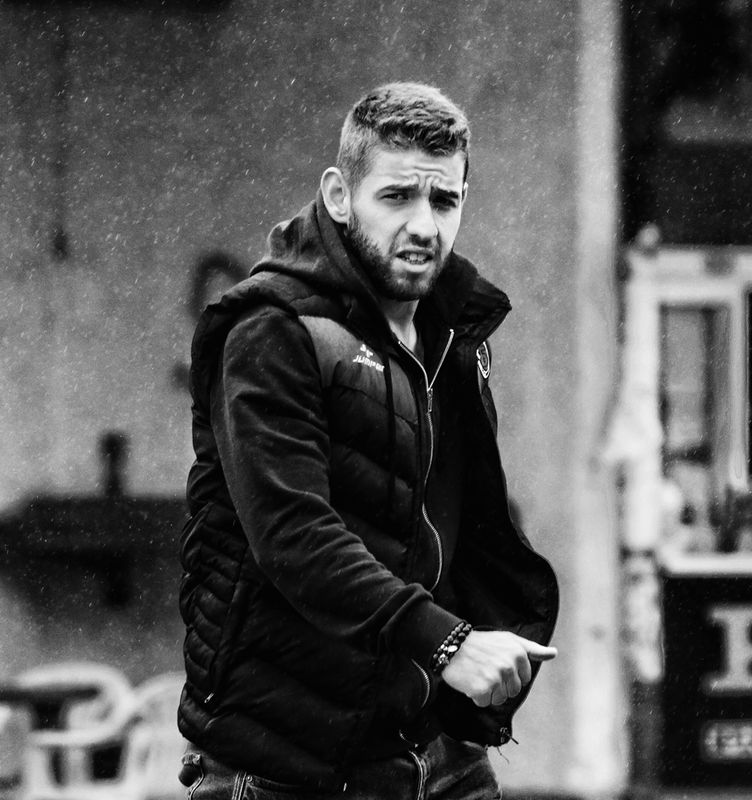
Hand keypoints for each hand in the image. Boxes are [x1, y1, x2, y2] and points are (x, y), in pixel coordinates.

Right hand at [441, 630, 556, 706]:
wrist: (451, 645)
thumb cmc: (480, 643)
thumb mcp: (508, 640)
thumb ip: (532, 649)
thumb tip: (553, 653)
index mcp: (518, 653)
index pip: (523, 679)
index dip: (509, 675)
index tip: (497, 664)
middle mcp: (509, 665)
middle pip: (512, 691)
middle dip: (499, 684)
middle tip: (485, 669)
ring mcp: (496, 678)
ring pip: (499, 699)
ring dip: (487, 691)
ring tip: (477, 674)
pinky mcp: (482, 689)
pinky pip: (484, 702)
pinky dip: (476, 695)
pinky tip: (470, 681)